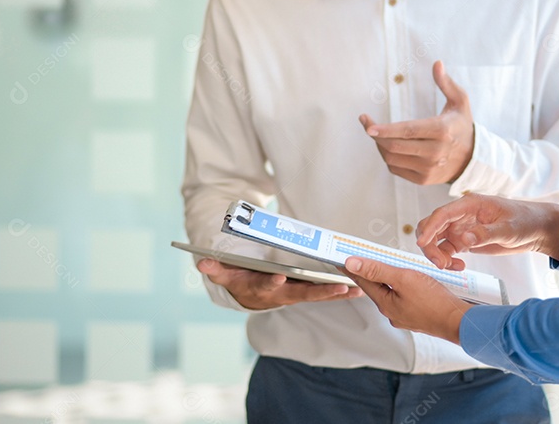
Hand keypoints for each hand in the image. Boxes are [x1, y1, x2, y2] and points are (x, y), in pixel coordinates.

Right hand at [197, 259, 362, 309]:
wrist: (249, 296)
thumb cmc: (239, 280)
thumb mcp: (224, 275)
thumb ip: (215, 269)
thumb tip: (200, 262)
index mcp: (261, 288)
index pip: (266, 286)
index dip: (272, 283)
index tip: (279, 277)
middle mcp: (281, 294)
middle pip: (302, 294)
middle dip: (321, 292)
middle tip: (338, 288)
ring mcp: (295, 295)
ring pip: (318, 295)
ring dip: (337, 294)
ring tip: (357, 290)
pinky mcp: (306, 293)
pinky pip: (325, 293)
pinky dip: (341, 292)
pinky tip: (358, 289)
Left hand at [341, 257, 472, 343]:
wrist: (458, 322)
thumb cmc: (434, 302)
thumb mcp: (403, 279)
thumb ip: (377, 270)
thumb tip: (353, 264)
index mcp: (385, 304)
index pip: (363, 281)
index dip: (352, 268)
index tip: (341, 260)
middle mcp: (393, 312)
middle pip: (377, 287)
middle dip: (370, 272)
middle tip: (363, 259)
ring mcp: (406, 315)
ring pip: (392, 292)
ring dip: (389, 279)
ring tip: (388, 267)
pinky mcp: (418, 315)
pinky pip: (406, 297)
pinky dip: (404, 287)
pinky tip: (412, 281)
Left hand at [360, 61, 473, 184]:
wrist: (472, 159)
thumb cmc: (462, 125)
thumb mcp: (460, 102)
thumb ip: (446, 83)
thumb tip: (437, 63)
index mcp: (442, 131)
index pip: (408, 131)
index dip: (386, 129)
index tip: (368, 126)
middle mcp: (435, 152)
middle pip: (394, 146)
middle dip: (376, 135)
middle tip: (366, 123)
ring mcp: (428, 169)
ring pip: (391, 158)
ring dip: (380, 145)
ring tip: (378, 133)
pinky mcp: (423, 179)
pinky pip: (395, 168)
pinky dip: (388, 157)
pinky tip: (389, 146)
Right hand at [416, 194, 558, 269]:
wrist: (537, 229)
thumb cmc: (525, 220)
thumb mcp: (508, 228)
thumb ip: (485, 234)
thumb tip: (464, 239)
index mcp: (469, 205)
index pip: (441, 215)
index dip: (429, 229)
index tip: (422, 243)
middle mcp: (461, 216)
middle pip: (432, 227)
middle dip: (429, 245)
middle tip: (441, 263)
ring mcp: (461, 228)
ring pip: (436, 240)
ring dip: (437, 255)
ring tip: (451, 267)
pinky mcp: (464, 241)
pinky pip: (446, 251)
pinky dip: (447, 260)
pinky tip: (459, 267)